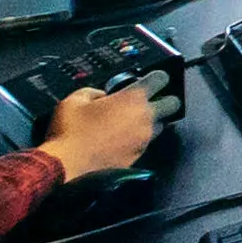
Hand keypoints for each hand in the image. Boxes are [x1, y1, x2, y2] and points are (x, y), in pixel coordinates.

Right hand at [37, 84, 158, 181]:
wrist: (68, 166)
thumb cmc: (70, 130)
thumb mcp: (75, 99)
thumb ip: (94, 91)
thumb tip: (101, 96)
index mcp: (132, 99)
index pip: (160, 79)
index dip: (157, 77)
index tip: (151, 79)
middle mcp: (145, 118)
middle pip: (173, 104)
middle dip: (165, 100)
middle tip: (150, 101)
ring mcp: (144, 139)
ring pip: (161, 125)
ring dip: (152, 121)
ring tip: (132, 122)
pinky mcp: (139, 156)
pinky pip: (146, 142)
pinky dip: (139, 138)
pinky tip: (122, 139)